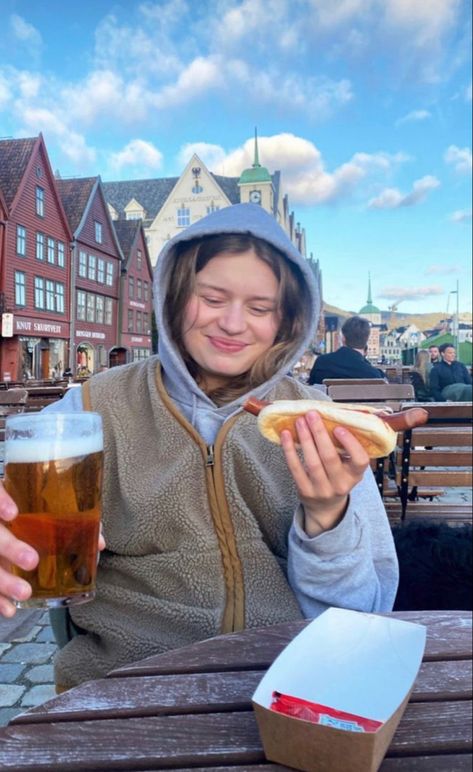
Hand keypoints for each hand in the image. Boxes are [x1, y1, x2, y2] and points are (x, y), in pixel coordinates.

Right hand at [0, 482, 105, 617]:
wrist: (11, 527)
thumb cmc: (32, 518)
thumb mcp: (44, 512)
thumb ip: (69, 521)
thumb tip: (98, 542)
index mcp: (5, 502)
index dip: (1, 501)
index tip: (13, 513)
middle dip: (9, 547)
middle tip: (31, 560)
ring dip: (4, 580)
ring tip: (25, 593)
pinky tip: (11, 609)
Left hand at [280, 410, 369, 536]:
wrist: (326, 507)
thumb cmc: (338, 478)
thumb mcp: (349, 467)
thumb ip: (345, 448)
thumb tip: (332, 416)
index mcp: (355, 475)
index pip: (360, 460)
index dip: (350, 444)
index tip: (339, 428)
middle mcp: (341, 484)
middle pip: (330, 458)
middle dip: (319, 434)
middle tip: (312, 415)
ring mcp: (322, 489)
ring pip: (312, 462)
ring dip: (304, 439)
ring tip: (300, 421)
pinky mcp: (305, 491)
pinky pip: (295, 468)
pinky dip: (289, 450)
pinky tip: (286, 435)